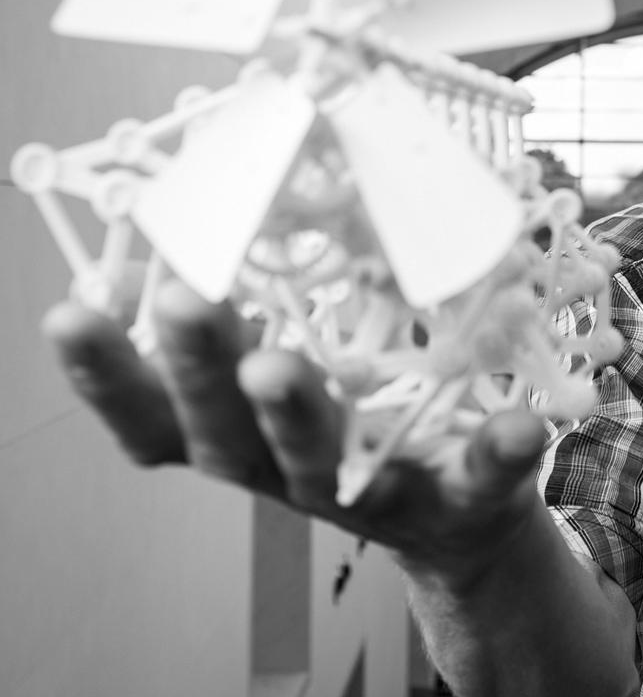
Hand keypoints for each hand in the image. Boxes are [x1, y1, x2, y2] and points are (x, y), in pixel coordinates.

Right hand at [44, 280, 549, 584]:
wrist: (455, 516)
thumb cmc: (357, 415)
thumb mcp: (301, 355)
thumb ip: (264, 294)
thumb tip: (221, 180)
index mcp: (243, 433)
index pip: (154, 414)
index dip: (107, 373)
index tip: (68, 310)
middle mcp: (288, 470)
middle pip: (225, 433)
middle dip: (199, 370)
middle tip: (183, 302)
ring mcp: (373, 493)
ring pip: (322, 462)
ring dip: (297, 412)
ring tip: (278, 363)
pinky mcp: (460, 501)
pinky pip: (477, 477)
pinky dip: (496, 452)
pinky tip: (521, 421)